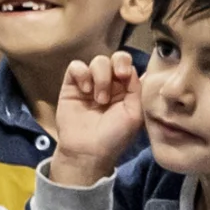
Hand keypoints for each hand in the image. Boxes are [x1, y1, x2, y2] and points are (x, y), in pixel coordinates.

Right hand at [45, 52, 145, 185]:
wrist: (88, 151)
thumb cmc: (114, 136)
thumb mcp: (135, 113)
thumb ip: (137, 89)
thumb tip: (135, 69)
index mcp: (126, 89)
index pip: (129, 65)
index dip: (128, 65)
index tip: (125, 76)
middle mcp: (110, 83)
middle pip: (115, 57)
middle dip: (117, 63)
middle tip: (118, 77)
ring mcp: (90, 84)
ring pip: (97, 61)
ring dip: (101, 77)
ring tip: (99, 99)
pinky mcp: (72, 86)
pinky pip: (76, 67)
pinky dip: (82, 74)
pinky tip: (85, 90)